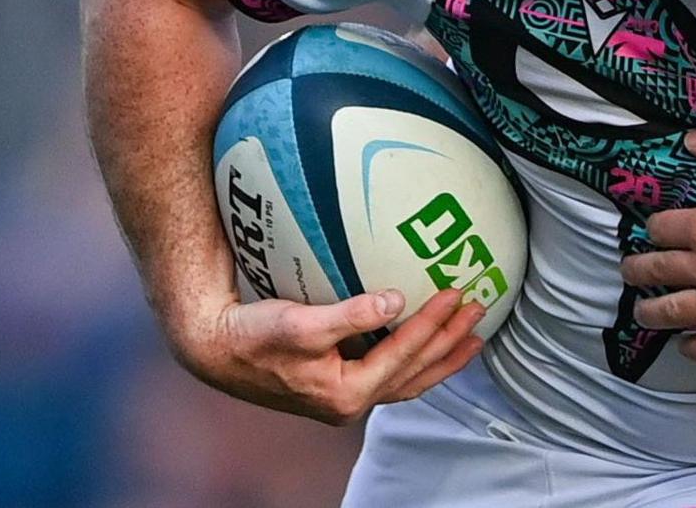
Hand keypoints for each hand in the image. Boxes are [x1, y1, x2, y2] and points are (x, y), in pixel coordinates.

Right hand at [175, 287, 485, 424]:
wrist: (215, 349)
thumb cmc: (252, 336)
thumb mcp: (300, 323)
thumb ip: (351, 314)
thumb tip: (395, 300)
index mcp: (345, 393)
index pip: (404, 355)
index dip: (433, 324)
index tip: (458, 293)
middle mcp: (350, 402)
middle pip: (416, 373)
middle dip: (451, 343)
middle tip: (481, 311)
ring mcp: (346, 395)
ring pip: (408, 379)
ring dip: (441, 356)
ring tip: (472, 334)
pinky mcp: (339, 383)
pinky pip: (392, 372)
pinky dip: (416, 357)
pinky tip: (428, 340)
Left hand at [619, 129, 695, 361]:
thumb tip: (691, 140)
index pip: (662, 229)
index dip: (655, 226)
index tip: (655, 228)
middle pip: (658, 271)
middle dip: (639, 269)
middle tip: (631, 270)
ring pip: (674, 313)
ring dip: (652, 311)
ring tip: (643, 311)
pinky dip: (693, 348)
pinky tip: (684, 345)